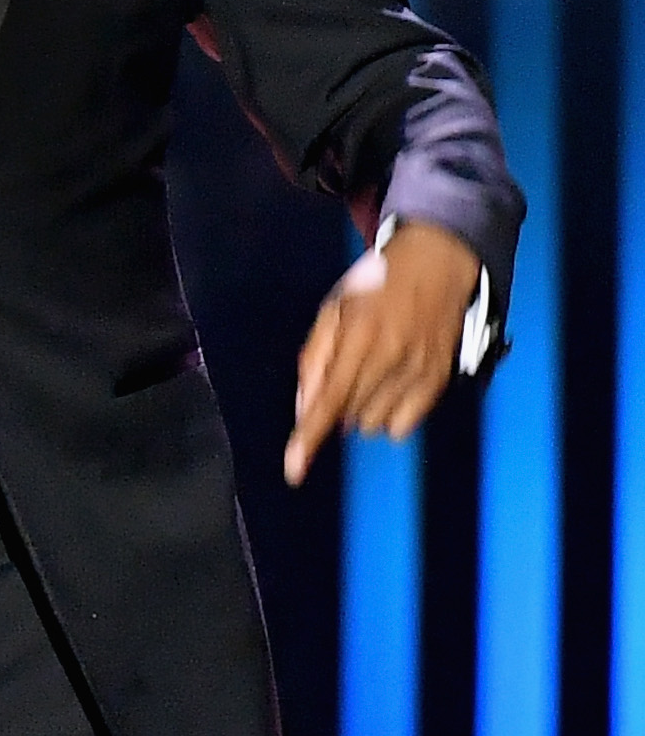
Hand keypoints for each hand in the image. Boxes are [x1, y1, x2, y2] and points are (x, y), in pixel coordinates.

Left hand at [283, 222, 481, 486]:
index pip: (328, 400)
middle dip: (336, 406)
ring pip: (375, 425)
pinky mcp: (441, 379)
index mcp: (357, 336)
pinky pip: (404, 425)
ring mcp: (420, 370)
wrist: (436, 265)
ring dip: (362, 411)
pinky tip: (391, 387)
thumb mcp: (332, 312)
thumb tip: (304, 410)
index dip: (309, 437)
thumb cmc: (374, 288)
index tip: (295, 471)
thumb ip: (314, 361)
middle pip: (349, 416)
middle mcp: (391, 358)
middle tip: (345, 372)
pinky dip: (390, 416)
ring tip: (370, 375)